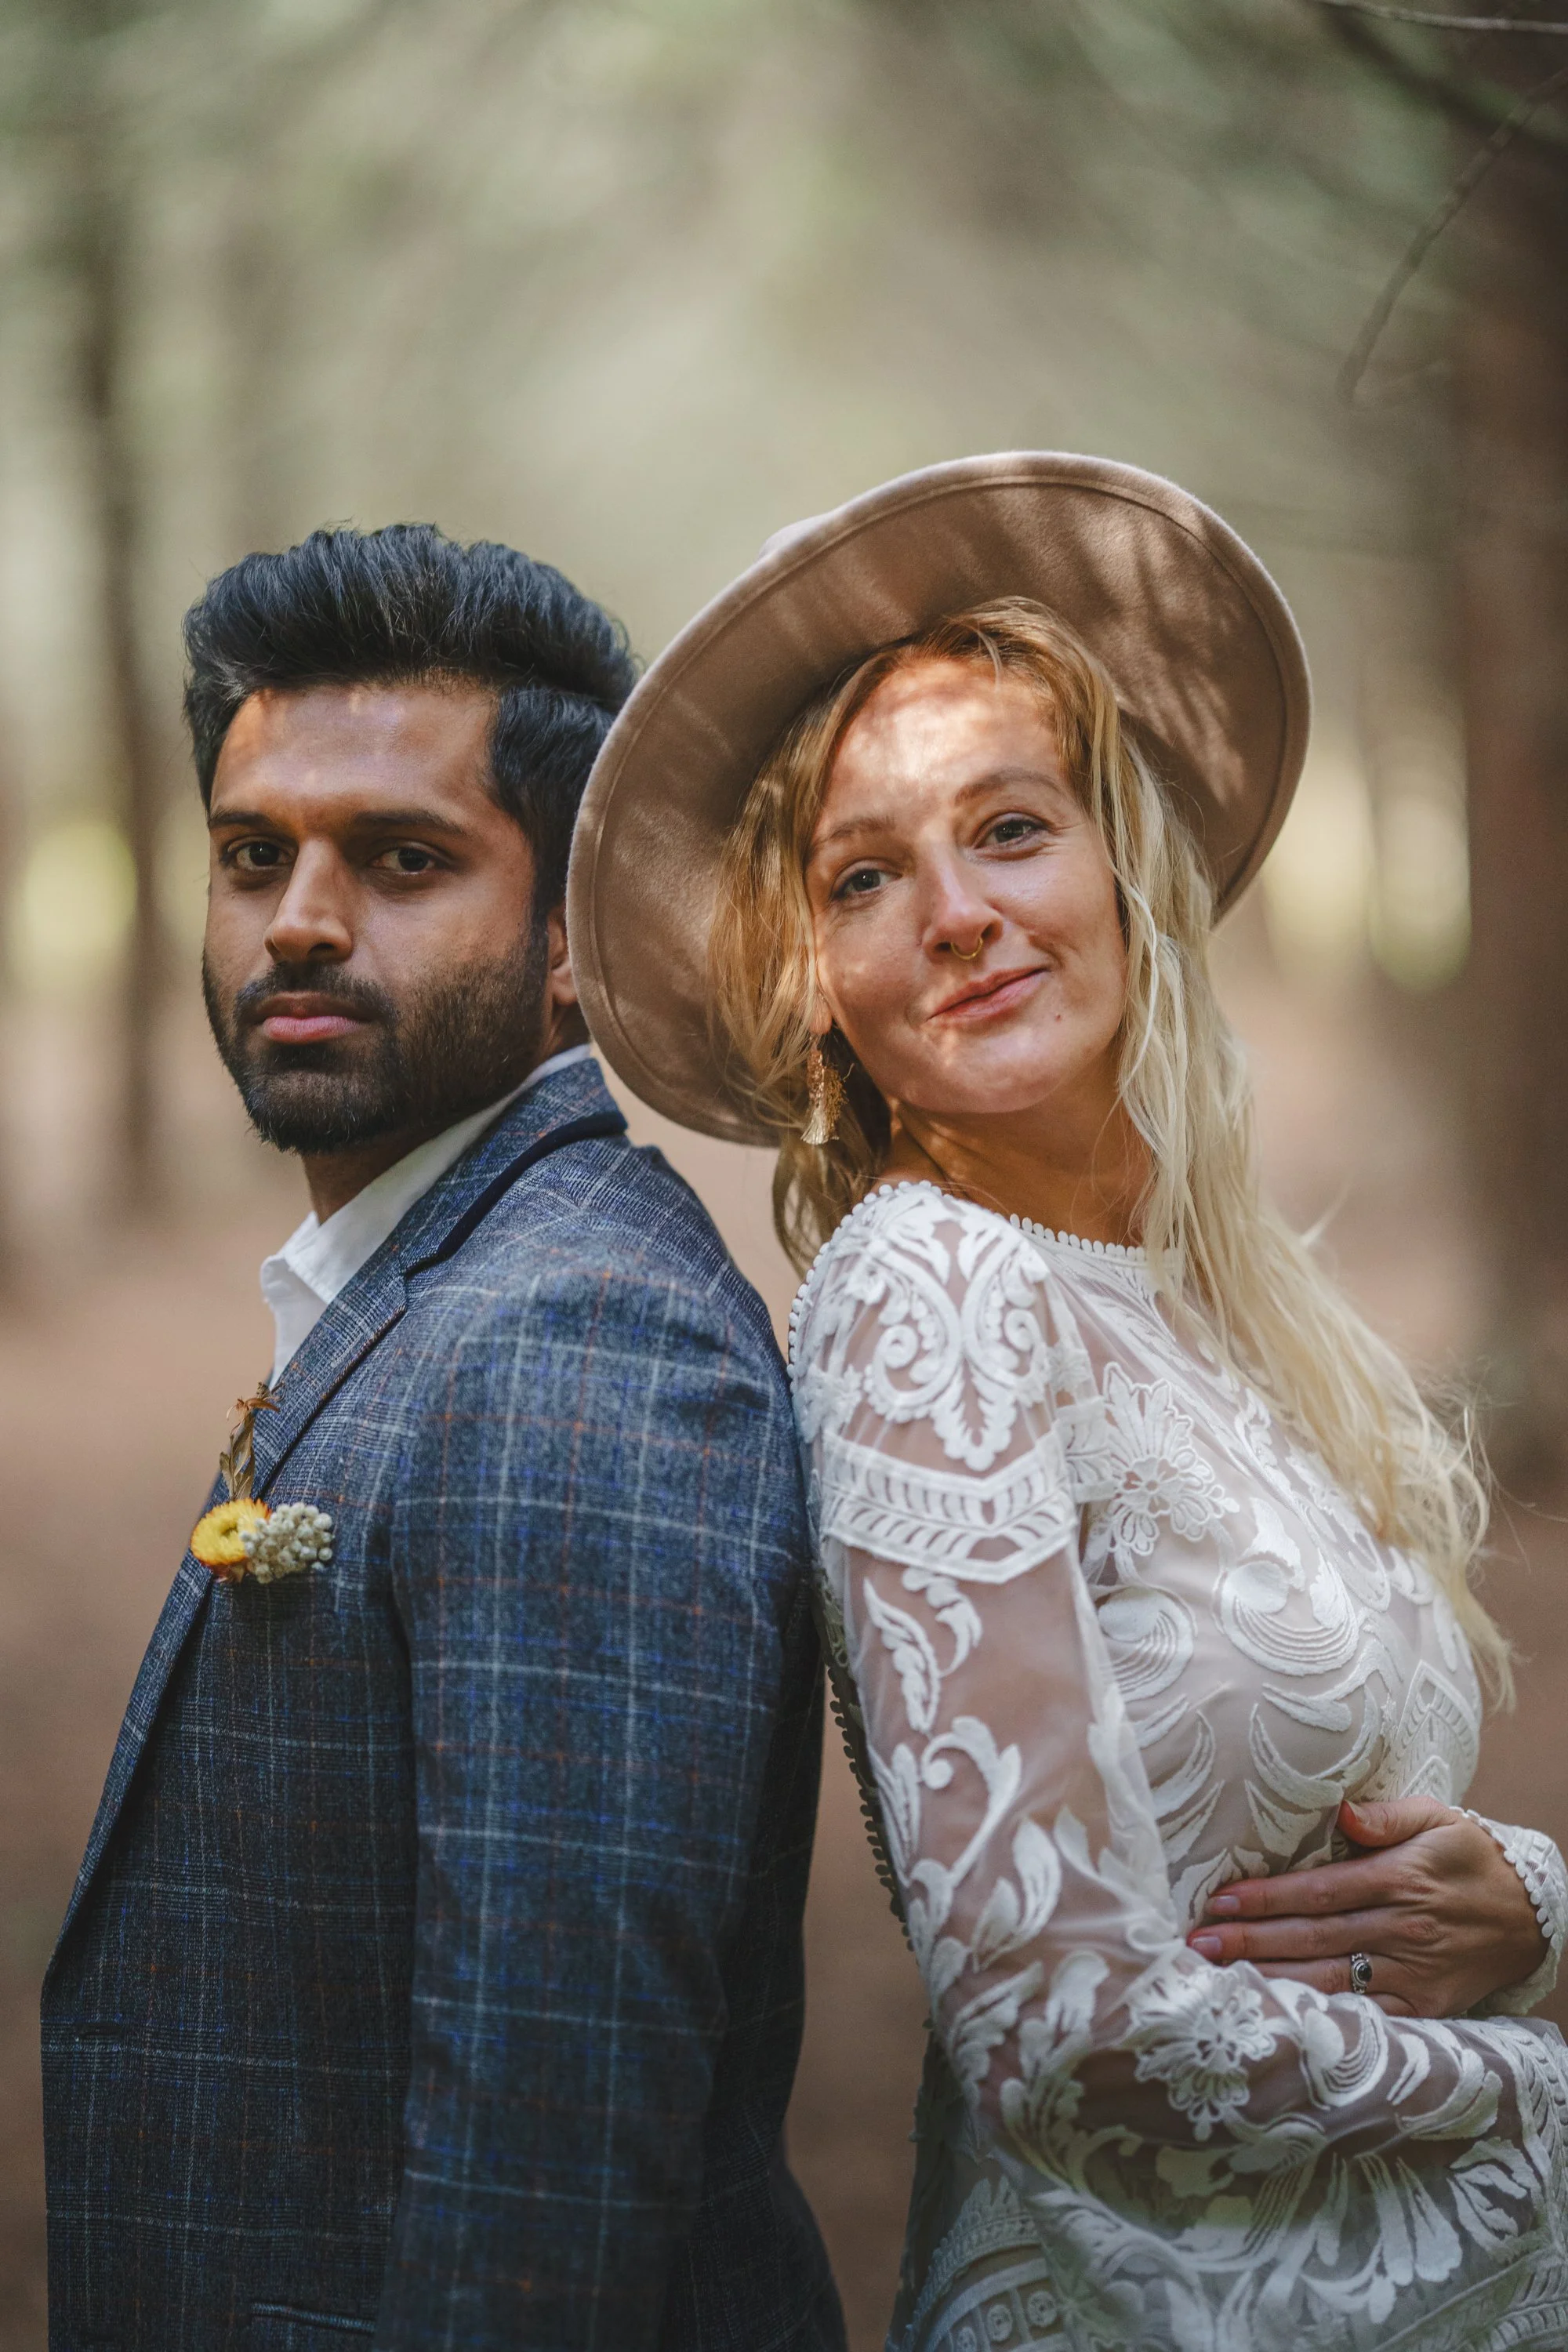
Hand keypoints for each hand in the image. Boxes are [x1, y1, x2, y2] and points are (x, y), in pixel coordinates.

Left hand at [1185, 1797, 1546, 2017]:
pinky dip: (1321, 2017)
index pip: (1317, 1891)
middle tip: (1197, 1946)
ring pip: (1329, 1979)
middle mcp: (1400, 1929)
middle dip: (1250, 1941)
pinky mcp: (1422, 2006)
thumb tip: (1341, 1810)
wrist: (1532, 1917)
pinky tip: (1280, 2014)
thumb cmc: (1471, 1859)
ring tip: (1219, 1979)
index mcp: (1397, 1880)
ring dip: (1270, 1979)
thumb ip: (1388, 1816)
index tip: (1218, 1901)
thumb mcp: (1440, 1819)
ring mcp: (1411, 1973)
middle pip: (1311, 1938)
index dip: (1265, 1897)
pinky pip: (1364, 2014)